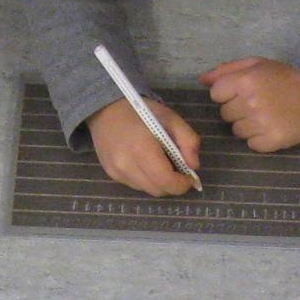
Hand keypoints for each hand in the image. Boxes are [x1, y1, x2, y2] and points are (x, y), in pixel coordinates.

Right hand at [85, 96, 202, 196]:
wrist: (105, 109)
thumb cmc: (140, 111)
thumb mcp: (170, 118)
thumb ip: (188, 140)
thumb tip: (194, 166)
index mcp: (143, 149)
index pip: (167, 182)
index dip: (182, 184)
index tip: (189, 176)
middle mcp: (127, 165)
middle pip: (158, 190)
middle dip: (172, 185)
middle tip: (177, 170)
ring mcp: (117, 172)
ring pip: (147, 190)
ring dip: (158, 183)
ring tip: (160, 164)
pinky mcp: (111, 174)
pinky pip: (135, 185)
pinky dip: (145, 179)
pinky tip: (144, 163)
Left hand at [200, 58, 299, 151]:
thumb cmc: (284, 77)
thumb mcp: (256, 64)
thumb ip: (226, 70)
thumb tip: (202, 80)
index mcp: (245, 81)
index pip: (216, 94)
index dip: (227, 93)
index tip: (242, 91)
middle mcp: (251, 103)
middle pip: (224, 114)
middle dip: (237, 109)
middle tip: (257, 103)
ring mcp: (261, 123)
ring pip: (236, 131)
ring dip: (247, 125)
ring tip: (266, 114)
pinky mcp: (272, 141)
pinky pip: (251, 144)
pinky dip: (259, 139)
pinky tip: (272, 126)